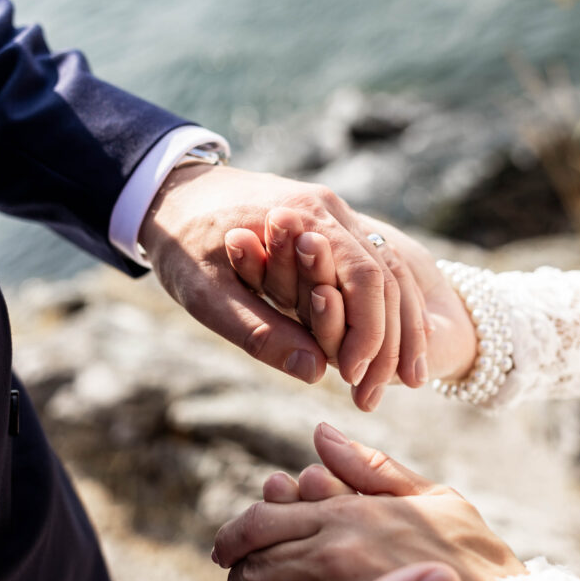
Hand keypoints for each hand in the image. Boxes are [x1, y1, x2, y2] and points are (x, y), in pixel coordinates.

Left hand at [139, 166, 428, 404]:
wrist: (171, 191)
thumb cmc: (183, 244)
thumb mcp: (205, 294)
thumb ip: (258, 331)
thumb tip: (316, 373)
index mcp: (305, 216)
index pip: (366, 277)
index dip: (369, 333)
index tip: (356, 379)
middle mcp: (330, 209)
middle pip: (389, 274)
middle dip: (395, 337)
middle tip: (390, 389)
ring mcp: (335, 213)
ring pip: (392, 269)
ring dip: (403, 325)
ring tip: (408, 378)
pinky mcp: (333, 224)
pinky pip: (377, 264)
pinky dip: (391, 306)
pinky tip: (395, 344)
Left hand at [203, 424, 530, 580]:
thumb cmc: (483, 566)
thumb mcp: (438, 501)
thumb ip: (374, 469)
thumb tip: (320, 434)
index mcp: (354, 513)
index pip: (265, 516)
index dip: (241, 533)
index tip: (237, 548)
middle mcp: (335, 553)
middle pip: (251, 557)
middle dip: (237, 567)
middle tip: (236, 580)